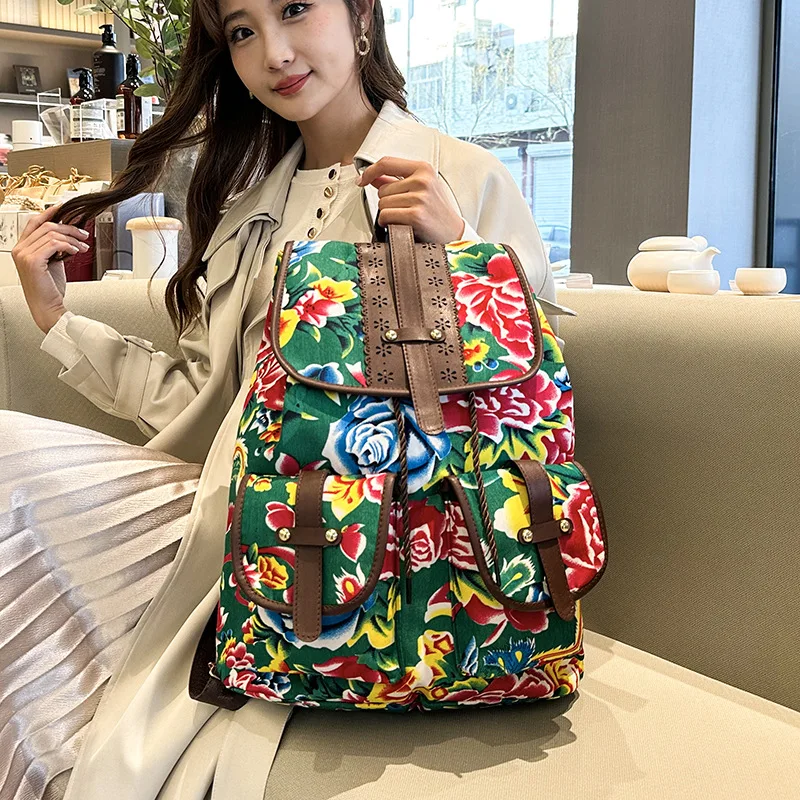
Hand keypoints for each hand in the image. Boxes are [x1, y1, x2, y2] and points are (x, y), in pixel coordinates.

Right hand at [11, 202, 89, 333]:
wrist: (48, 307)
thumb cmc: (50, 289)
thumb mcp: (52, 262)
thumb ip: (54, 247)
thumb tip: (68, 234)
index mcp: (22, 247)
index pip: (34, 222)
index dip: (50, 213)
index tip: (65, 209)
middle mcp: (20, 249)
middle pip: (46, 225)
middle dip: (69, 228)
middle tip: (83, 234)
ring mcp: (24, 254)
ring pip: (52, 233)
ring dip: (72, 238)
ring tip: (83, 247)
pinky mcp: (33, 261)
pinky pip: (54, 244)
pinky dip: (69, 245)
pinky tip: (77, 251)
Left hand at [356, 157, 465, 243]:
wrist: (454, 233)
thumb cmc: (438, 212)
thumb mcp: (422, 189)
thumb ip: (396, 180)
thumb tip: (372, 177)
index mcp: (423, 169)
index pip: (387, 162)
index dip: (370, 171)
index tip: (362, 180)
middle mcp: (422, 180)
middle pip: (382, 189)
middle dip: (387, 202)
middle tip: (404, 210)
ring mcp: (420, 197)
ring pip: (382, 204)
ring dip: (388, 214)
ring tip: (405, 218)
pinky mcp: (416, 215)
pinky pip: (386, 216)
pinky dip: (387, 223)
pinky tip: (400, 225)